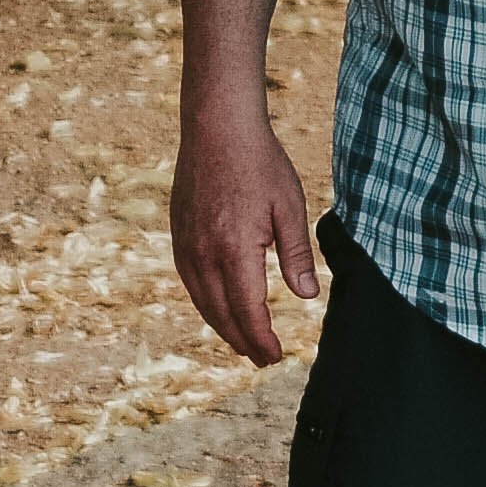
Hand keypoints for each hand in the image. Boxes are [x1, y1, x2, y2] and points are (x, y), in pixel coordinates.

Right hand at [171, 97, 317, 361]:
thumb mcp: (290, 207)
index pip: (247, 311)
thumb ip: (296, 255)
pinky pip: (190, 282)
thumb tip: (307, 297)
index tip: (274, 358)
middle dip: (243, 341)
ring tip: (243, 342)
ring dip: (223, 327)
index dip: (261, 340)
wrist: (216, 127)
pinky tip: (219, 308)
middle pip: (222, 314)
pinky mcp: (178, 235)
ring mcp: (186, 245)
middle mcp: (204, 254)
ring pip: (202, 302)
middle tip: (262, 359)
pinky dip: (206, 303)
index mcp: (235, 250)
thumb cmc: (260, 163)